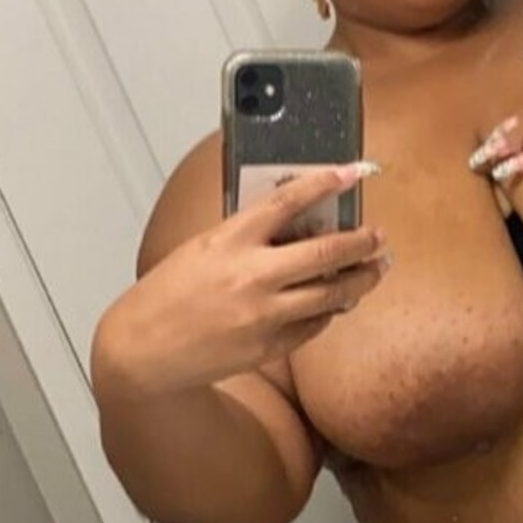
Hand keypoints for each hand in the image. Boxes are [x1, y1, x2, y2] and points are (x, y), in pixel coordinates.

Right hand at [94, 165, 389, 396]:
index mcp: (230, 241)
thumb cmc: (168, 294)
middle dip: (362, 241)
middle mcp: (252, 276)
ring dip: (361, 279)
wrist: (144, 350)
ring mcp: (264, 314)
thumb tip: (296, 224)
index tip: (353, 172)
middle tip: (378, 236)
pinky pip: (315, 325)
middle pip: (326, 252)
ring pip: (332, 294)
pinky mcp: (270, 346)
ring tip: (376, 269)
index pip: (287, 202)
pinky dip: (330, 310)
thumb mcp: (203, 249)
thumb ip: (247, 235)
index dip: (325, 183)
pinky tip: (338, 302)